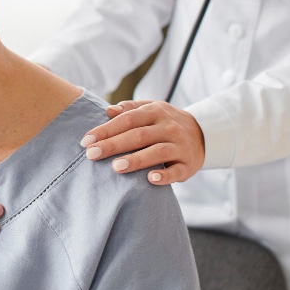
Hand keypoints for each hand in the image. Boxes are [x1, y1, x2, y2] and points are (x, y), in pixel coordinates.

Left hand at [79, 100, 204, 184]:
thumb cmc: (164, 123)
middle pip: (139, 135)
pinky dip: (165, 175)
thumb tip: (108, 111)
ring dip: (137, 160)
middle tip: (91, 155)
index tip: (86, 141)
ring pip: (158, 152)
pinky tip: (150, 179)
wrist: (203, 134)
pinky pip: (177, 171)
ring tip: (116, 167)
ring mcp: (180, 146)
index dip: (106, 130)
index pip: (127, 120)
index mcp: (155, 112)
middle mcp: (168, 128)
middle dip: (113, 145)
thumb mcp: (150, 109)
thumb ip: (129, 109)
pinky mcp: (189, 164)